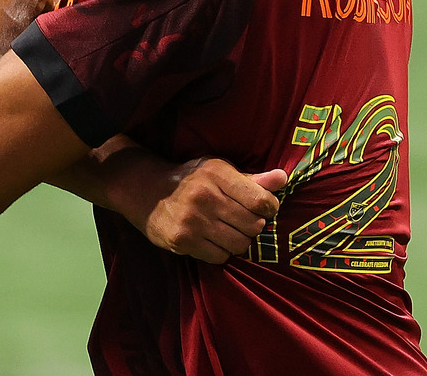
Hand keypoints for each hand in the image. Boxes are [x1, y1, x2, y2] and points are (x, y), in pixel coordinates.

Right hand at [138, 159, 287, 264]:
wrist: (144, 190)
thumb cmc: (189, 179)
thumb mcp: (218, 170)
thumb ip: (251, 178)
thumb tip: (283, 178)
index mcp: (217, 173)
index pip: (261, 201)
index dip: (269, 208)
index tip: (262, 208)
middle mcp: (205, 196)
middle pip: (253, 225)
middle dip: (253, 226)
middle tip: (242, 220)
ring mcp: (192, 220)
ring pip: (239, 244)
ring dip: (239, 241)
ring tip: (228, 230)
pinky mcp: (182, 241)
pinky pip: (220, 257)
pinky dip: (221, 252)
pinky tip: (212, 240)